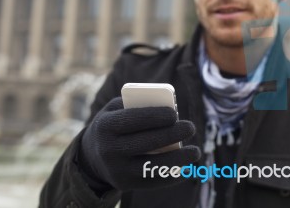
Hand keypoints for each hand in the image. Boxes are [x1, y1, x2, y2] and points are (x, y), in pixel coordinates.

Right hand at [80, 97, 200, 190]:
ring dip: (178, 160)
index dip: (154, 117)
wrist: (93, 155)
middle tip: (190, 127)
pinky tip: (186, 168)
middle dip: (171, 134)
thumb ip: (137, 104)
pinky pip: (152, 182)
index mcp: (105, 126)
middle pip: (145, 143)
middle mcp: (108, 150)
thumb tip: (168, 109)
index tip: (174, 114)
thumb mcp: (116, 109)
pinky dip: (172, 176)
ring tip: (195, 152)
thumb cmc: (114, 125)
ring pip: (152, 166)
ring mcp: (116, 170)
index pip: (132, 120)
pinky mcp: (125, 184)